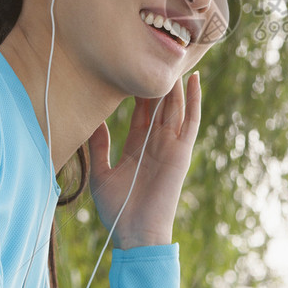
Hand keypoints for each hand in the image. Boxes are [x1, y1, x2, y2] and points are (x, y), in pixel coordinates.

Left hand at [88, 72, 201, 247]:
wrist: (135, 233)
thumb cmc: (117, 210)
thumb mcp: (101, 174)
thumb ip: (99, 147)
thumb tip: (93, 122)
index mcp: (137, 146)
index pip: (139, 112)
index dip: (137, 91)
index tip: (132, 68)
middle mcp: (156, 143)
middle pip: (158, 104)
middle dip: (156, 82)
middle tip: (154, 54)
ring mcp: (171, 145)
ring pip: (175, 107)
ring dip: (175, 84)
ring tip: (174, 57)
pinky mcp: (182, 151)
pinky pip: (190, 121)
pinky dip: (194, 100)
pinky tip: (194, 79)